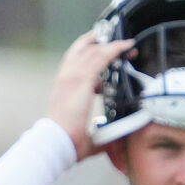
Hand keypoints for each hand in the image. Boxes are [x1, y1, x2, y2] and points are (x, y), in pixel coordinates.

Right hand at [47, 32, 135, 161]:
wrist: (57, 140)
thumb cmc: (66, 139)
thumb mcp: (82, 127)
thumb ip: (97, 130)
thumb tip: (111, 137)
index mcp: (63, 86)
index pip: (75, 60)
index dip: (90, 53)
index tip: (104, 53)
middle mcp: (66, 76)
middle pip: (83, 49)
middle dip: (101, 44)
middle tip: (119, 45)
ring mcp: (72, 75)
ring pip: (94, 50)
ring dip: (112, 46)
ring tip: (127, 45)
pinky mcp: (82, 78)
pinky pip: (102, 56)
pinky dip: (115, 49)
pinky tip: (126, 46)